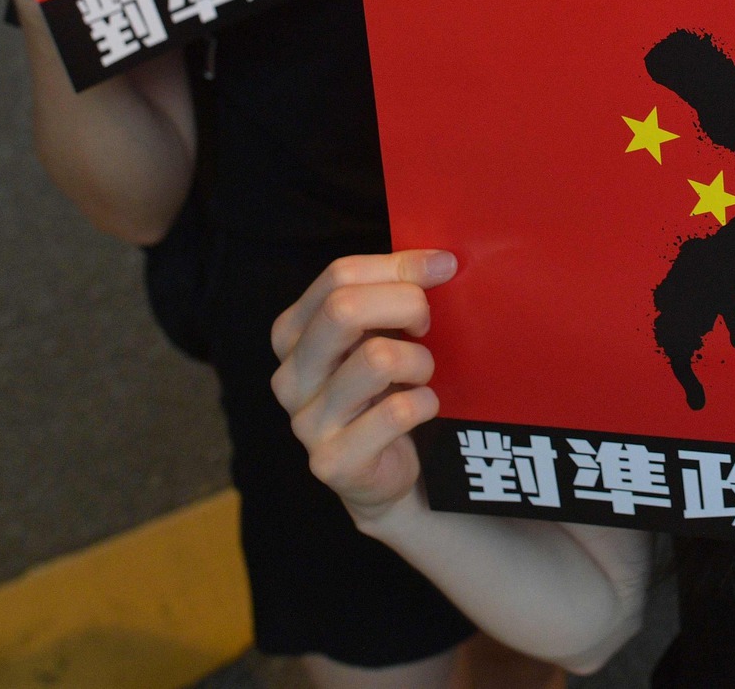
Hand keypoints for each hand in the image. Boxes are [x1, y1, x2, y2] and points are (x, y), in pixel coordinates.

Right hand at [270, 250, 457, 525]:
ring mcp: (305, 422)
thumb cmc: (386, 391)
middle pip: (345, 309)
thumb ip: (394, 293)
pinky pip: (395, 412)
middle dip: (407, 305)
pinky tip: (424, 408)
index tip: (444, 267)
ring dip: (419, 361)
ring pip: (376, 358)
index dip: (399, 265)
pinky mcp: (332, 461)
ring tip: (422, 374)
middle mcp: (290, 375)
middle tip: (428, 326)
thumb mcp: (381, 334)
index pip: (339, 275)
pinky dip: (425, 402)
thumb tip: (442, 260)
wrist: (386, 474)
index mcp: (293, 333)